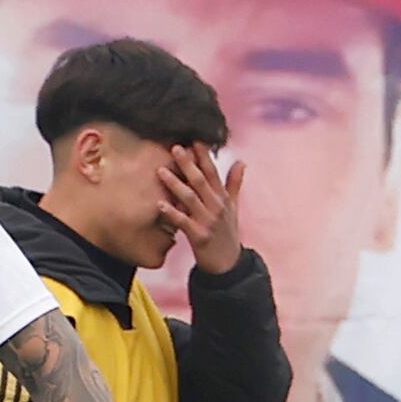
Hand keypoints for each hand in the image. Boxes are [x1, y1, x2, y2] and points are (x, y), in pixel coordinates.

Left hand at [160, 146, 246, 275]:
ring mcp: (208, 221)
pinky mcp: (199, 236)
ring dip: (175, 184)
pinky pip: (183, 222)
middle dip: (188, 164)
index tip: (194, 138)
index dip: (203, 156)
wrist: (228, 263)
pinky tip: (159, 204)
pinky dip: (172, 213)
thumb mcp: (233, 206)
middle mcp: (216, 206)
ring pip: (190, 199)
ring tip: (160, 171)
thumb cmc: (227, 232)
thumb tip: (241, 161)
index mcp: (222, 197)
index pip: (212, 172)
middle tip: (175, 147)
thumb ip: (234, 183)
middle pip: (201, 181)